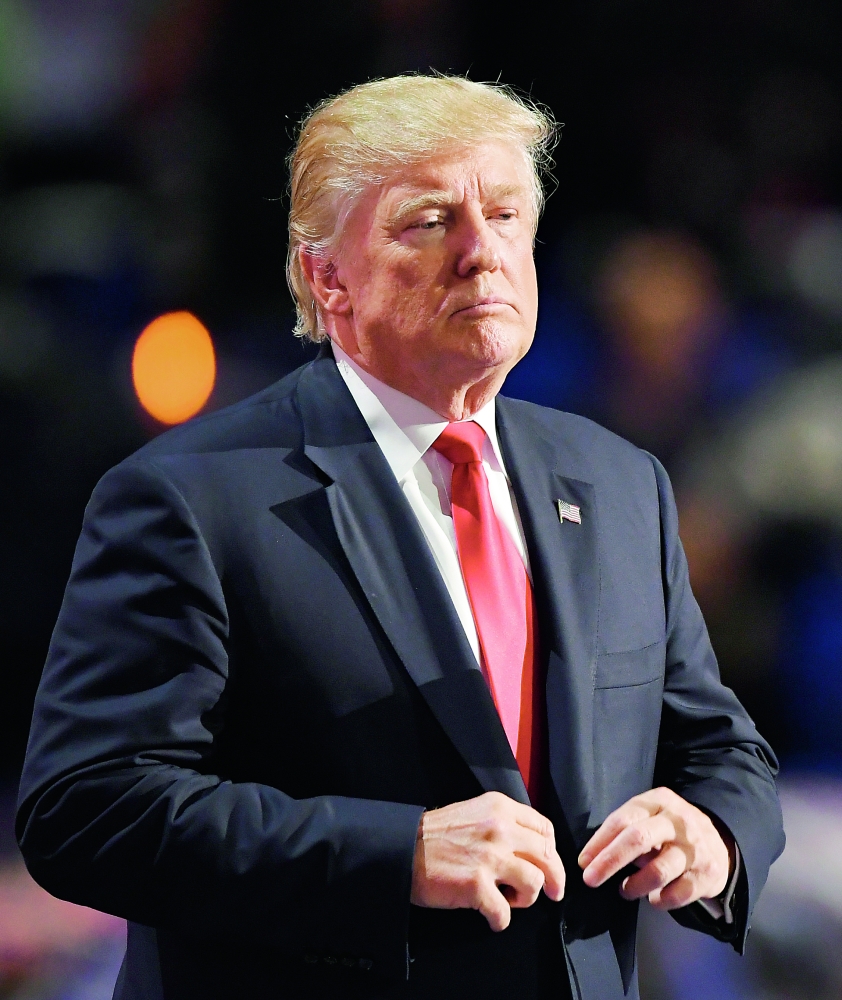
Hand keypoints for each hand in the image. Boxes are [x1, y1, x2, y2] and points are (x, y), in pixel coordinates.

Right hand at [410, 791, 565, 931]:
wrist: (401, 848)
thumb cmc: (436, 835)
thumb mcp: (474, 812)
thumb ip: (503, 823)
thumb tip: (530, 848)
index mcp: (500, 808)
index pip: (544, 829)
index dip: (552, 851)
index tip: (549, 866)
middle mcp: (499, 829)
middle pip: (547, 856)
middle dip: (555, 879)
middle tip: (553, 893)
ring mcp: (489, 857)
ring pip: (535, 883)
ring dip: (526, 898)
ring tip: (509, 899)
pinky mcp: (476, 885)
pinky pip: (505, 913)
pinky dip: (500, 920)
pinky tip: (491, 916)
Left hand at [577, 787, 732, 909]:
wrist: (719, 843)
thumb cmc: (670, 830)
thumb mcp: (650, 817)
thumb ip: (626, 830)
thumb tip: (593, 858)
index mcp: (658, 802)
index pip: (622, 819)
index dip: (599, 842)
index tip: (583, 862)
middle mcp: (677, 821)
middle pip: (638, 839)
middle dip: (609, 861)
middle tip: (590, 880)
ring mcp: (694, 848)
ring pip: (657, 871)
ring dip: (634, 885)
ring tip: (626, 890)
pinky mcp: (708, 873)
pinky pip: (677, 894)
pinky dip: (659, 900)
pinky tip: (653, 897)